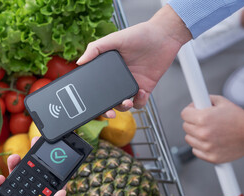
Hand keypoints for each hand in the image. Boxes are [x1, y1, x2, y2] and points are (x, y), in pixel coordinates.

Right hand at [0, 138, 65, 195]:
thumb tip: (63, 191)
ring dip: (15, 167)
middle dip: (33, 160)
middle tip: (34, 144)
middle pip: (33, 175)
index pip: (50, 181)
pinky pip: (0, 191)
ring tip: (15, 158)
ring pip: (17, 179)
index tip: (54, 152)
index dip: (52, 167)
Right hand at [77, 5, 191, 117]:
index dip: (93, 97)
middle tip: (109, 113)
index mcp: (108, 69)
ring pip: (123, 104)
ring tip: (127, 102)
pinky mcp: (145, 88)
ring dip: (123, 107)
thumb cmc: (140, 34)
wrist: (164, 36)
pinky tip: (141, 92)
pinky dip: (139, 102)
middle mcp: (118, 79)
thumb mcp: (114, 39)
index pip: (97, 86)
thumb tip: (79, 62)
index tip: (91, 103)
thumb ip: (95, 48)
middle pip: (109, 100)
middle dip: (108, 110)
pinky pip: (140, 102)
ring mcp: (131, 84)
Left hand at [181, 95, 243, 163]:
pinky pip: (195, 150)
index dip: (190, 111)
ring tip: (209, 131)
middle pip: (185, 126)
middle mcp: (203, 133)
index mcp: (203, 118)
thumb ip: (205, 99)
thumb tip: (195, 101)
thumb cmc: (239, 118)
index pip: (184, 114)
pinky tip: (210, 141)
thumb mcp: (222, 102)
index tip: (194, 112)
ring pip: (189, 139)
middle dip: (193, 122)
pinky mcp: (210, 157)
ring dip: (195, 135)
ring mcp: (206, 146)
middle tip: (204, 121)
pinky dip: (200, 146)